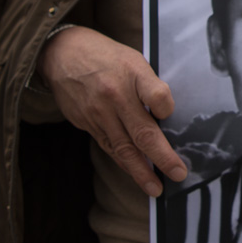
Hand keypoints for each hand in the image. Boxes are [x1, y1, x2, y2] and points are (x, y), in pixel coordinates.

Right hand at [39, 25, 187, 195]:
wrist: (63, 54)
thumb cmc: (107, 58)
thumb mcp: (133, 59)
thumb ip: (150, 85)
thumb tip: (166, 116)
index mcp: (132, 72)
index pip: (157, 97)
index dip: (167, 109)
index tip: (170, 116)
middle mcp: (115, 95)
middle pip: (142, 133)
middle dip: (162, 158)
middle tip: (178, 174)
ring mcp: (98, 112)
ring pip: (123, 148)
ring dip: (141, 171)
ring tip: (156, 188)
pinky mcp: (86, 123)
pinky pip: (108, 147)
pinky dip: (123, 162)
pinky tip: (135, 173)